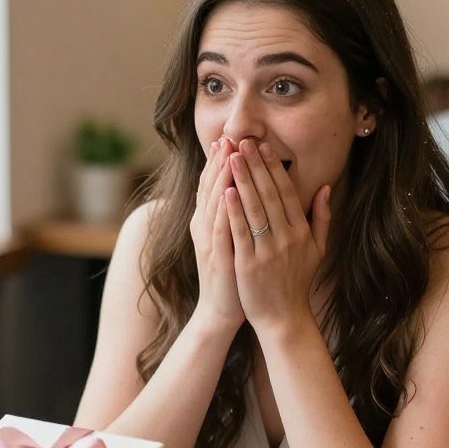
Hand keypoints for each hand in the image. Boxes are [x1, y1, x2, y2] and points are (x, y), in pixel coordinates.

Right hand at [190, 137, 245, 331]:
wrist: (221, 310)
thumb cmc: (233, 275)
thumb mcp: (232, 241)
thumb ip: (237, 216)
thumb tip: (243, 192)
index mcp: (210, 223)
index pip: (214, 186)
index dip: (220, 163)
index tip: (230, 140)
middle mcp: (205, 228)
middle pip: (211, 189)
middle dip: (220, 162)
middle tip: (228, 137)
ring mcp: (209, 242)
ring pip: (214, 203)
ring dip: (221, 178)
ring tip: (229, 154)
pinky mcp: (217, 257)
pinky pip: (220, 229)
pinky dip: (224, 209)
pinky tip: (229, 192)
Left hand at [225, 139, 331, 336]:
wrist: (284, 318)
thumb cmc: (297, 283)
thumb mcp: (318, 250)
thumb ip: (322, 218)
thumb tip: (325, 188)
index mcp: (301, 232)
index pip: (286, 192)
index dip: (274, 168)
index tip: (264, 146)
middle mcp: (286, 238)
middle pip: (269, 194)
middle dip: (255, 166)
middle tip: (244, 141)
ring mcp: (268, 250)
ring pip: (254, 209)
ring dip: (243, 180)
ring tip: (231, 157)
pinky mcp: (249, 264)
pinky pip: (241, 232)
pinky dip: (233, 211)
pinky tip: (226, 191)